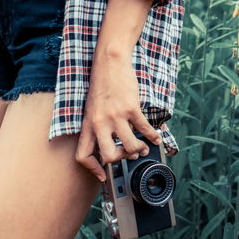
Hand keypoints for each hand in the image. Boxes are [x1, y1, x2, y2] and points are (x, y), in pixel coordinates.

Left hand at [75, 54, 163, 181]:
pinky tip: (155, 137)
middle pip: (109, 157)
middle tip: (128, 156)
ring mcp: (115, 116)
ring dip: (140, 150)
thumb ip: (97, 125)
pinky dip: (153, 136)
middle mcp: (100, 122)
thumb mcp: (92, 107)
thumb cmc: (101, 84)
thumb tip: (108, 142)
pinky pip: (144, 129)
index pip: (83, 155)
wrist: (109, 63)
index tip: (103, 175)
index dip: (93, 169)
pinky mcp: (130, 108)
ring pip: (130, 147)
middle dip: (121, 160)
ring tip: (143, 147)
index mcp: (88, 124)